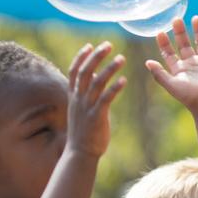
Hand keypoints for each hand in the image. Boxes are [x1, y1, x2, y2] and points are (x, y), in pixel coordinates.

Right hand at [65, 41, 127, 158]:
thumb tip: (93, 74)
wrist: (80, 152)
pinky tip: (124, 80)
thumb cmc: (83, 130)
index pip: (74, 71)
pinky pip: (105, 98)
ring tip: (121, 58)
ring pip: (96, 82)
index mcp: (73, 95)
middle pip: (85, 71)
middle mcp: (78, 99)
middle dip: (96, 56)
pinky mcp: (97, 116)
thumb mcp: (81, 108)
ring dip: (109, 68)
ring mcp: (86, 107)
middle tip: (109, 45)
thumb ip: (86, 91)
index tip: (90, 45)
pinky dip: (114, 88)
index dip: (81, 57)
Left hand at [147, 16, 197, 110]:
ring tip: (196, 18)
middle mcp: (192, 63)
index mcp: (180, 69)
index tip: (161, 32)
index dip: (165, 42)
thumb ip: (159, 74)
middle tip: (177, 19)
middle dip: (181, 32)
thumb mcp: (171, 85)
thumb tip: (147, 62)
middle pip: (185, 43)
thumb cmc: (190, 97)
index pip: (169, 52)